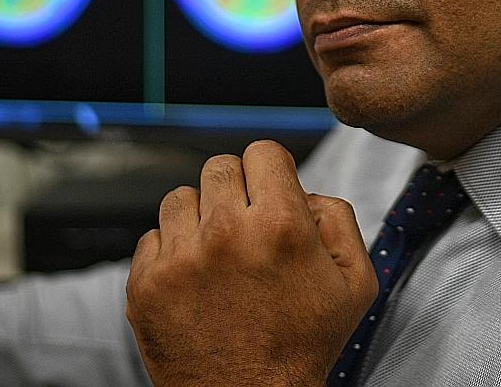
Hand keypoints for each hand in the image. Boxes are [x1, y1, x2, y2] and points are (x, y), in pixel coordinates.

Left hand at [125, 140, 376, 386]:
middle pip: (219, 166)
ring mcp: (181, 259)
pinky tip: (194, 280)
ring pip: (180, 197)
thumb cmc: (302, 347)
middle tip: (245, 226)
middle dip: (235, 190)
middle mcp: (226, 233)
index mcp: (280, 225)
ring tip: (217, 254)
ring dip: (199, 217)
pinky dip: (171, 253)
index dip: (270, 171)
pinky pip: (151, 237)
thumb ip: (339, 220)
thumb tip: (306, 193)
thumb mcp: (355, 284)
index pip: (262, 151)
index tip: (270, 193)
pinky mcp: (145, 285)